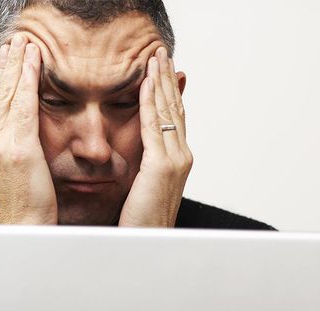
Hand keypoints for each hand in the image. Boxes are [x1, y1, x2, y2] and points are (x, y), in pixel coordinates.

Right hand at [0, 34, 57, 224]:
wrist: (21, 231)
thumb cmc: (19, 209)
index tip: (4, 60)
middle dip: (6, 65)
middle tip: (13, 41)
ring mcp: (3, 144)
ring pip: (11, 95)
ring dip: (18, 65)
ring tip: (25, 43)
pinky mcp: (20, 148)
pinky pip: (26, 105)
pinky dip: (30, 80)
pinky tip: (34, 62)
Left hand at [119, 46, 193, 227]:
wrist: (148, 247)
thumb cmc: (141, 224)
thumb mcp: (143, 190)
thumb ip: (144, 168)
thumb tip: (138, 157)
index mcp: (177, 162)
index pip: (174, 119)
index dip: (168, 92)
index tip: (161, 71)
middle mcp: (181, 157)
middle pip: (175, 108)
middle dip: (167, 79)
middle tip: (160, 54)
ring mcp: (175, 160)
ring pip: (168, 111)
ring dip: (160, 81)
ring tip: (155, 58)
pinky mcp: (161, 166)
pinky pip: (154, 124)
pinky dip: (150, 101)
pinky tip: (145, 82)